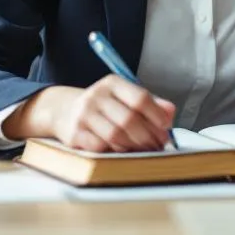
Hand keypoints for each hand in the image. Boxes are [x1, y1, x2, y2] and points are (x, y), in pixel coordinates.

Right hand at [12, 76, 176, 152]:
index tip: (166, 127)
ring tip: (144, 149)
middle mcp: (96, 95)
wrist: (63, 111)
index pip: (140, 98)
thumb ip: (149, 103)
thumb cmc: (102, 106)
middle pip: (129, 119)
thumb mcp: (124, 97)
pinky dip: (116, 151)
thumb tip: (170, 112)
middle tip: (158, 144)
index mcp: (112, 83)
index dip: (157, 115)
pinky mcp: (75, 133)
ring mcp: (83, 115)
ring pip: (116, 135)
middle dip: (149, 135)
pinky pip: (101, 146)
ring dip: (135, 146)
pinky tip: (123, 150)